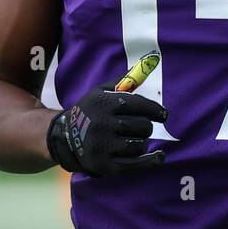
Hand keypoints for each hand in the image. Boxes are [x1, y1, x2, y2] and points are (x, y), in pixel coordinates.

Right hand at [47, 85, 167, 176]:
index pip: (138, 104)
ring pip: (139, 144)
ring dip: (142, 142)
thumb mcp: (101, 92)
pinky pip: (135, 164)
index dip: (155, 110)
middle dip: (146, 127)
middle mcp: (102, 124)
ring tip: (135, 140)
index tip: (163, 115)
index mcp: (103, 103)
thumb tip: (147, 63)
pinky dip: (150, 161)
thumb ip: (124, 81)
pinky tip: (159, 157)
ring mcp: (102, 146)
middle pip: (142, 126)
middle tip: (140, 128)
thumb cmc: (90, 112)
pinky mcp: (104, 165)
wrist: (64, 137)